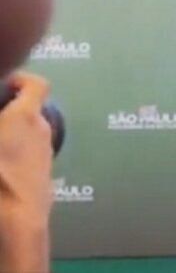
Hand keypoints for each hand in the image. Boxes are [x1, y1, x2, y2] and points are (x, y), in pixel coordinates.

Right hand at [0, 72, 52, 220]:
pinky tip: (1, 165)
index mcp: (25, 117)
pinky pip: (28, 154)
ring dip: (11, 133)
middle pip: (30, 110)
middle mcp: (41, 131)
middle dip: (8, 110)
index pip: (37, 84)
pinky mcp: (43, 175)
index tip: (4, 83)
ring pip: (29, 134)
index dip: (21, 79)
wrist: (17, 223)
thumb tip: (2, 125)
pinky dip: (15, 153)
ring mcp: (45, 154)